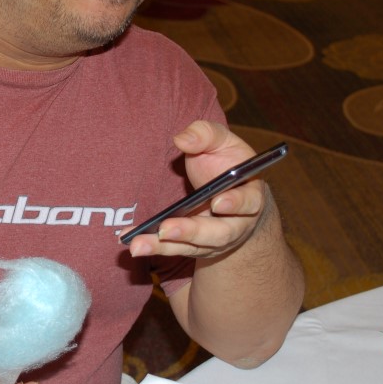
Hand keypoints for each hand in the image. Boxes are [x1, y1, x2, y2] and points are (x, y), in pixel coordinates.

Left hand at [125, 121, 267, 258]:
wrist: (229, 192)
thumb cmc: (225, 162)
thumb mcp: (221, 141)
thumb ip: (205, 134)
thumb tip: (181, 139)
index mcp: (250, 195)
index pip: (249, 202)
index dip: (237, 204)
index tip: (219, 203)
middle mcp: (236, 224)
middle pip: (219, 233)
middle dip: (191, 232)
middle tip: (165, 229)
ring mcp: (215, 239)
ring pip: (192, 247)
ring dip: (164, 246)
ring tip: (137, 244)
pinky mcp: (194, 246)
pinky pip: (175, 248)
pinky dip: (154, 247)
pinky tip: (132, 242)